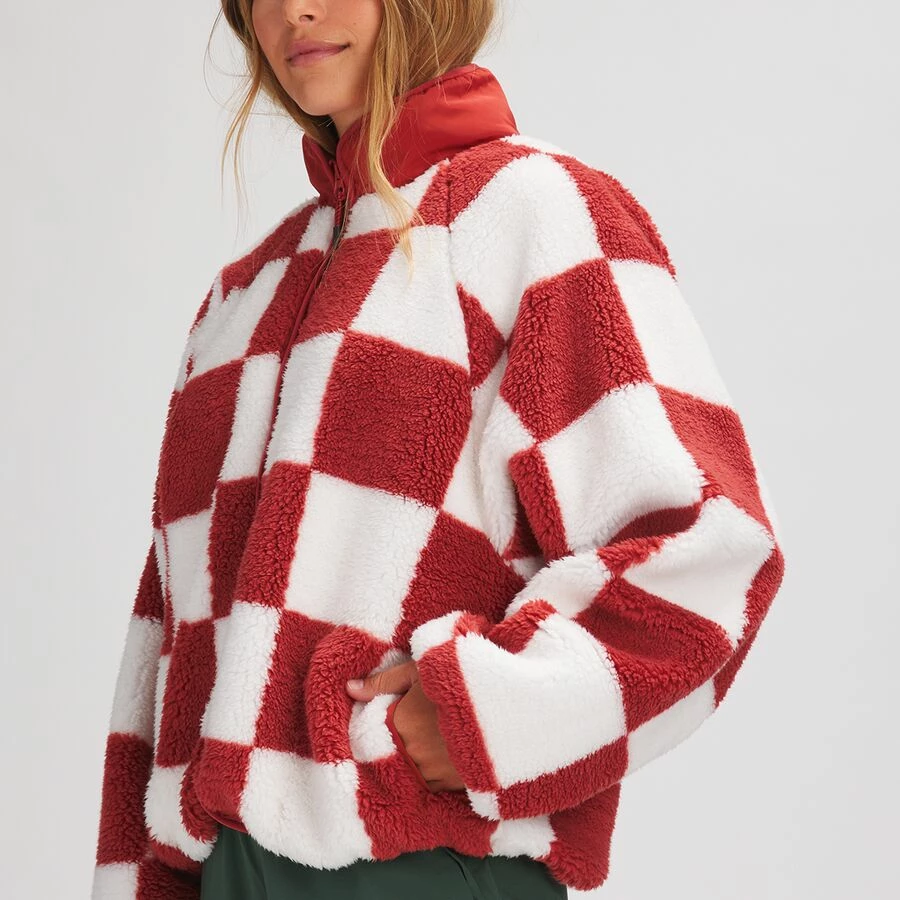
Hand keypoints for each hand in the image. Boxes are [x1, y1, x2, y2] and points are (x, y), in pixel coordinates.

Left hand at [346, 661, 465, 792]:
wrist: (514, 704)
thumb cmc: (464, 679)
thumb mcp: (422, 669)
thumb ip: (384, 681)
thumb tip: (349, 688)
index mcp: (402, 724)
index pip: (375, 733)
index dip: (383, 722)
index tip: (394, 713)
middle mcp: (415, 754)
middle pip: (395, 753)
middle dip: (402, 740)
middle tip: (419, 723)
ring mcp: (438, 774)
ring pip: (415, 772)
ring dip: (419, 759)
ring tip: (434, 738)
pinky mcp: (458, 786)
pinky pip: (436, 784)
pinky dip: (438, 771)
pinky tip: (448, 752)